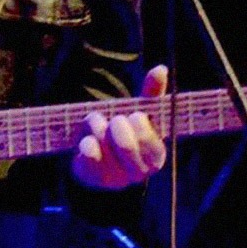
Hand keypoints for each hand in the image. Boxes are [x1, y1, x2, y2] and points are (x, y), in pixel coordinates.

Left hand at [70, 65, 167, 189]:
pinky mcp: (93, 179)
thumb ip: (151, 94)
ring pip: (104, 147)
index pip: (150, 139)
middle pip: (126, 145)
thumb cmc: (123, 133)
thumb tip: (160, 68)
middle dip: (116, 125)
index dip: (137, 122)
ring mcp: (115, 178)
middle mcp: (138, 173)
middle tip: (113, 120)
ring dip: (97, 128)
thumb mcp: (138, 114)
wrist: (96, 162)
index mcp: (155, 156)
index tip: (131, 116)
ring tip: (97, 124)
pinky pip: (89, 156)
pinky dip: (86, 142)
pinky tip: (86, 140)